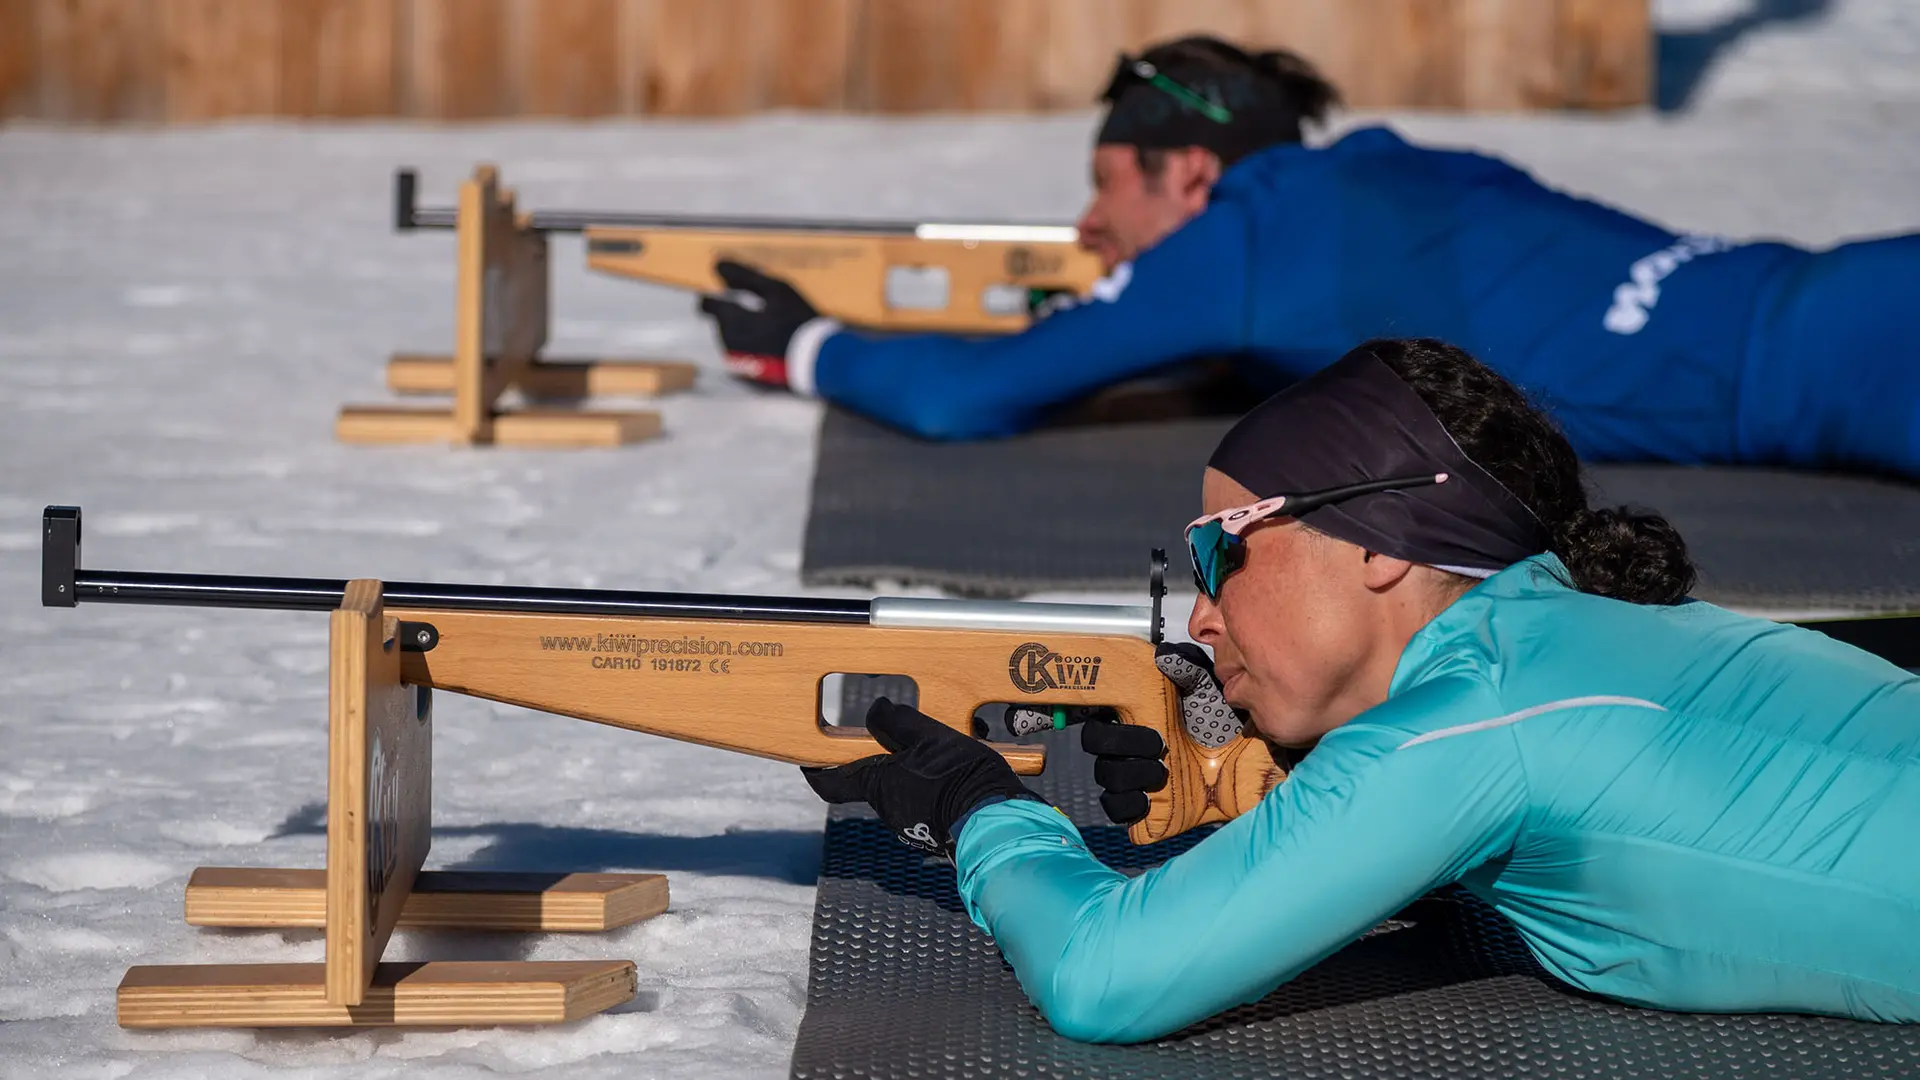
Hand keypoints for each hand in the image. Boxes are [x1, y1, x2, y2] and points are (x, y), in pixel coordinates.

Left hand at [698, 260, 820, 388]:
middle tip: (763, 315)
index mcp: (731, 319)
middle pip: (723, 325)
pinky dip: (754, 355)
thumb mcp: (775, 289)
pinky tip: (773, 352)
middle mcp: (728, 344)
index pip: (708, 306)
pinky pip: (745, 362)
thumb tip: (717, 264)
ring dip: (745, 337)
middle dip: (736, 318)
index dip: (715, 300)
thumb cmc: (797, 320)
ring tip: (770, 334)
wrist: (818, 362)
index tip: (726, 297)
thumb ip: (743, 276)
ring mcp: (738, 365)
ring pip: (732, 344)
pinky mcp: (750, 381)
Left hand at [804, 698, 1044, 856]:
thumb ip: (899, 722)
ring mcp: (912, 823)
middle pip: (878, 775)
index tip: (809, 757)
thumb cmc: (960, 780)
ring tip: (957, 742)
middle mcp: (888, 808)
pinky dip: (940, 780)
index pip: (831, 781)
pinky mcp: (936, 830)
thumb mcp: (930, 737)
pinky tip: (966, 765)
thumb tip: (876, 710)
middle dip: (894, 752)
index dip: (816, 768)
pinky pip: (929, 798)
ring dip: (924, 763)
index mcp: (877, 784)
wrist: (999, 824)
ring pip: (908, 784)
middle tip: (918, 730)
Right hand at [1009, 642, 1245, 825]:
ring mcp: (1132, 780)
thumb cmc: (1221, 724)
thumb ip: (1188, 668)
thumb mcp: (1208, 689)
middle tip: (1159, 743)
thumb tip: (1163, 655)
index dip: (1106, 720)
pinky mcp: (1143, 810)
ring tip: (1163, 771)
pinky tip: (1150, 798)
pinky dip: (1128, 805)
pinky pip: (1116, 810)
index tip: (1134, 718)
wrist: (1247, 765)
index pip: (1098, 716)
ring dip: (1131, 773)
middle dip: (1122, 743)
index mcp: (1134, 718)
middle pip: (1094, 744)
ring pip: (1106, 777)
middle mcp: (1126, 749)